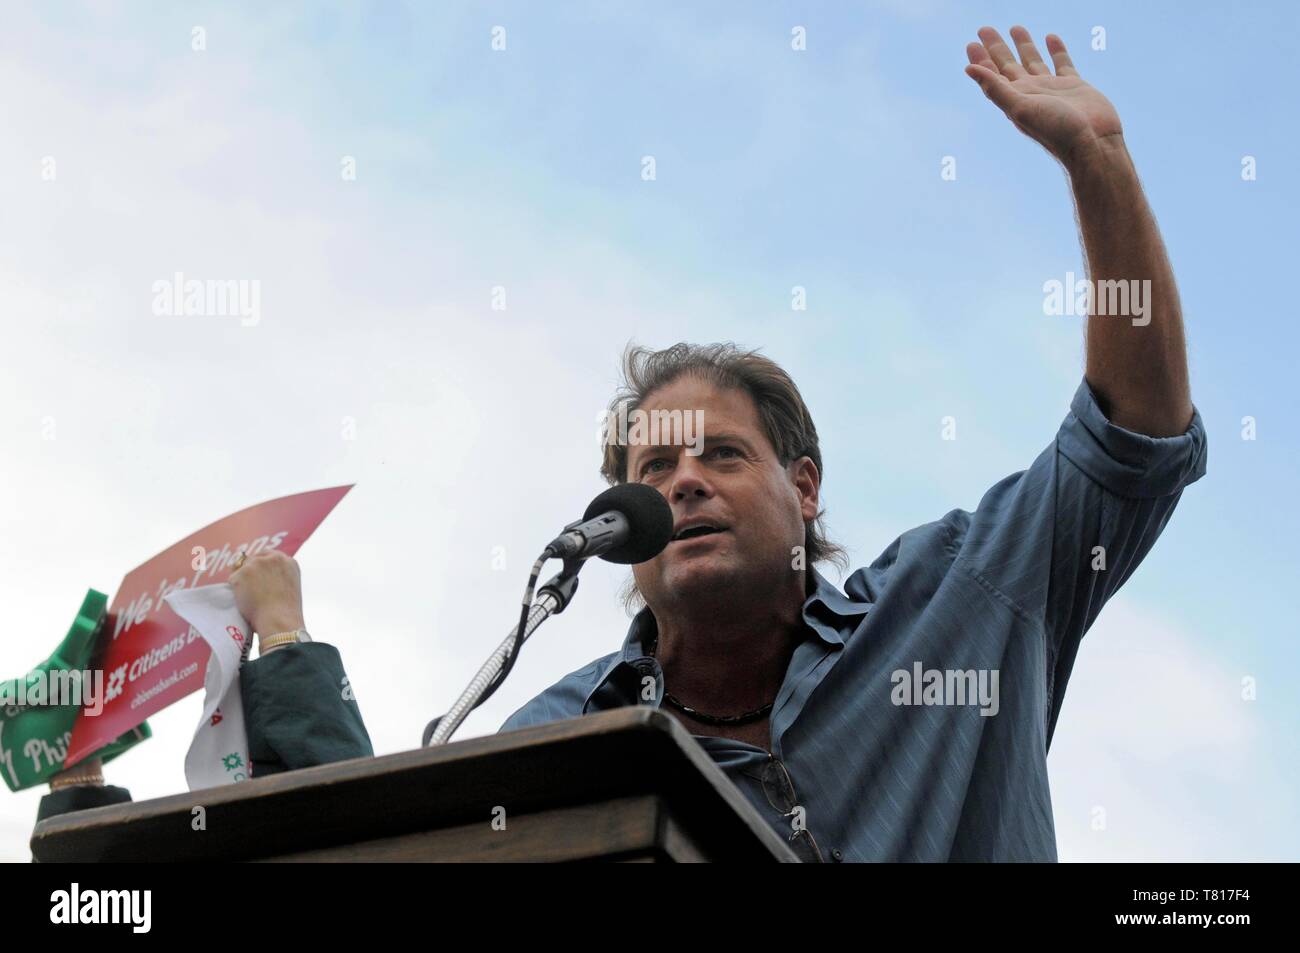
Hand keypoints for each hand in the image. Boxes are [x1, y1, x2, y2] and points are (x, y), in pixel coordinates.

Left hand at [229, 549, 305, 637]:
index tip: (257, 578)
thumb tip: (259, 577)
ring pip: (241, 569)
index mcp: (289, 562)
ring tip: (251, 600)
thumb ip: (278, 577)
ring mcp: (257, 564)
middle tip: (249, 590)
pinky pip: (232, 580)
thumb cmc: (285, 613)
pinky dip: (235, 591)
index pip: (268, 556)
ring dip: (242, 582)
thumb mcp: (290, 588)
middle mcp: (273, 558)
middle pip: (253, 559)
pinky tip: (245, 602)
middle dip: (249, 572)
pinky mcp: (243, 572)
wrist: (279, 621)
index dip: (261, 568)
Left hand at [964, 26, 1122, 168]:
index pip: (992, 76)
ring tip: (1015, 28)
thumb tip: (969, 69)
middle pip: (1009, 65)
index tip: (972, 43)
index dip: (981, 60)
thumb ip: (996, 88)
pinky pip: (1062, 63)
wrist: (1092, 144)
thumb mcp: (1020, 108)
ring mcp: (1052, 89)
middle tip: (984, 29)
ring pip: (1034, 61)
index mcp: (1015, 99)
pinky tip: (1050, 37)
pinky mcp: (1074, 86)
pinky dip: (1056, 50)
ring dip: (1024, 46)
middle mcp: (1031, 93)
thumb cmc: (1056, 130)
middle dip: (996, 48)